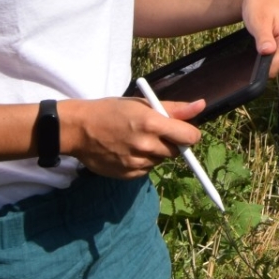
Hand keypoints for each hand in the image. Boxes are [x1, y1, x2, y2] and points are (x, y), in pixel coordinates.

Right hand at [61, 96, 203, 178]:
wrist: (77, 129)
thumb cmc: (111, 111)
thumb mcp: (142, 103)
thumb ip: (174, 108)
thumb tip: (201, 106)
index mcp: (151, 123)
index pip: (189, 137)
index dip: (189, 133)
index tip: (182, 130)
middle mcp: (145, 145)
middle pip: (176, 150)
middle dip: (171, 142)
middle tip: (154, 133)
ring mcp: (135, 163)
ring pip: (161, 160)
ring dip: (156, 152)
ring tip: (136, 140)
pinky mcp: (127, 175)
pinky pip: (146, 170)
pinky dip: (143, 162)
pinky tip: (128, 151)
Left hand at [237, 0, 278, 78]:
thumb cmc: (260, 3)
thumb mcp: (258, 21)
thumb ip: (264, 38)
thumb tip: (267, 52)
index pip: (275, 66)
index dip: (261, 65)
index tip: (253, 56)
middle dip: (266, 56)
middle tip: (259, 38)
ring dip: (269, 51)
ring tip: (263, 34)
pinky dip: (273, 46)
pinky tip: (269, 35)